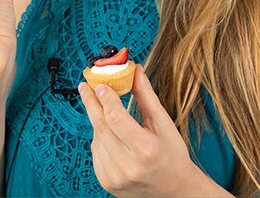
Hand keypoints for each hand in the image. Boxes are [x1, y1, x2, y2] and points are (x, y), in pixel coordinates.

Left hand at [78, 66, 222, 196]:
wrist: (173, 188)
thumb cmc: (172, 154)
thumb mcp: (164, 124)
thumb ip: (146, 97)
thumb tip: (135, 72)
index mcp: (146, 149)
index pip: (116, 118)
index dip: (106, 99)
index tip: (100, 84)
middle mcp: (128, 165)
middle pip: (101, 127)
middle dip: (92, 104)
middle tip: (86, 87)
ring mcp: (114, 176)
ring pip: (97, 139)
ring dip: (99, 122)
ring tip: (107, 111)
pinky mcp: (106, 181)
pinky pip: (96, 152)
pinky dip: (101, 138)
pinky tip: (111, 133)